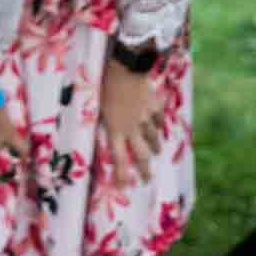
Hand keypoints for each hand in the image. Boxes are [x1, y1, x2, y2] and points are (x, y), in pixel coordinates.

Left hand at [98, 58, 163, 187]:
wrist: (126, 67)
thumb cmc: (103, 84)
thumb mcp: (95, 105)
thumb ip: (101, 119)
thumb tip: (102, 128)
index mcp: (115, 129)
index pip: (119, 159)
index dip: (121, 175)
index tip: (124, 188)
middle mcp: (132, 127)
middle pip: (141, 154)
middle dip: (145, 169)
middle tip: (147, 179)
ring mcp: (146, 117)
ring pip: (152, 138)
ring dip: (154, 147)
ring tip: (156, 153)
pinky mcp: (154, 105)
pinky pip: (158, 119)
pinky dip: (159, 125)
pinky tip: (160, 127)